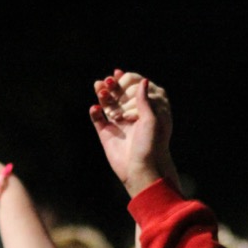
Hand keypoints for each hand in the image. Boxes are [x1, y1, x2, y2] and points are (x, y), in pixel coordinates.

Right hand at [90, 70, 175, 196]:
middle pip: (120, 94)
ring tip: (99, 87)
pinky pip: (98, 119)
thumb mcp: (152, 120)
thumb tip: (143, 80)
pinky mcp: (106, 134)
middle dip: (113, 86)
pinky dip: (95, 112)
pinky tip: (95, 108)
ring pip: (107, 104)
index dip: (129, 81)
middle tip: (110, 81)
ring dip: (102, 94)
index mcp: (147, 110)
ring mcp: (119, 124)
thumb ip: (145, 100)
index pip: (137, 89)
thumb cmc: (152, 145)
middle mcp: (132, 115)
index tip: (123, 77)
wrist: (142, 170)